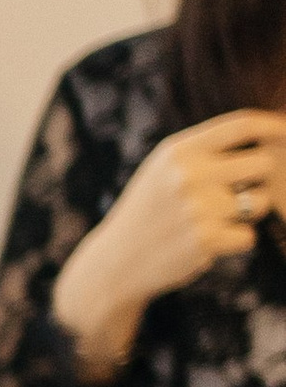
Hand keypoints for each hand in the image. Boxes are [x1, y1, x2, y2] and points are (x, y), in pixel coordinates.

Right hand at [51, 108, 285, 376]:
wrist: (116, 261)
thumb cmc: (149, 212)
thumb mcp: (164, 169)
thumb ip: (205, 152)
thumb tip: (266, 139)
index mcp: (179, 150)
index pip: (240, 125)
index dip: (273, 126)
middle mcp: (189, 174)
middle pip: (262, 163)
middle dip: (262, 179)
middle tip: (242, 193)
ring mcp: (198, 207)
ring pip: (260, 201)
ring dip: (248, 213)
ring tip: (216, 220)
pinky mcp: (206, 239)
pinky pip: (249, 235)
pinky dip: (236, 241)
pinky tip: (208, 243)